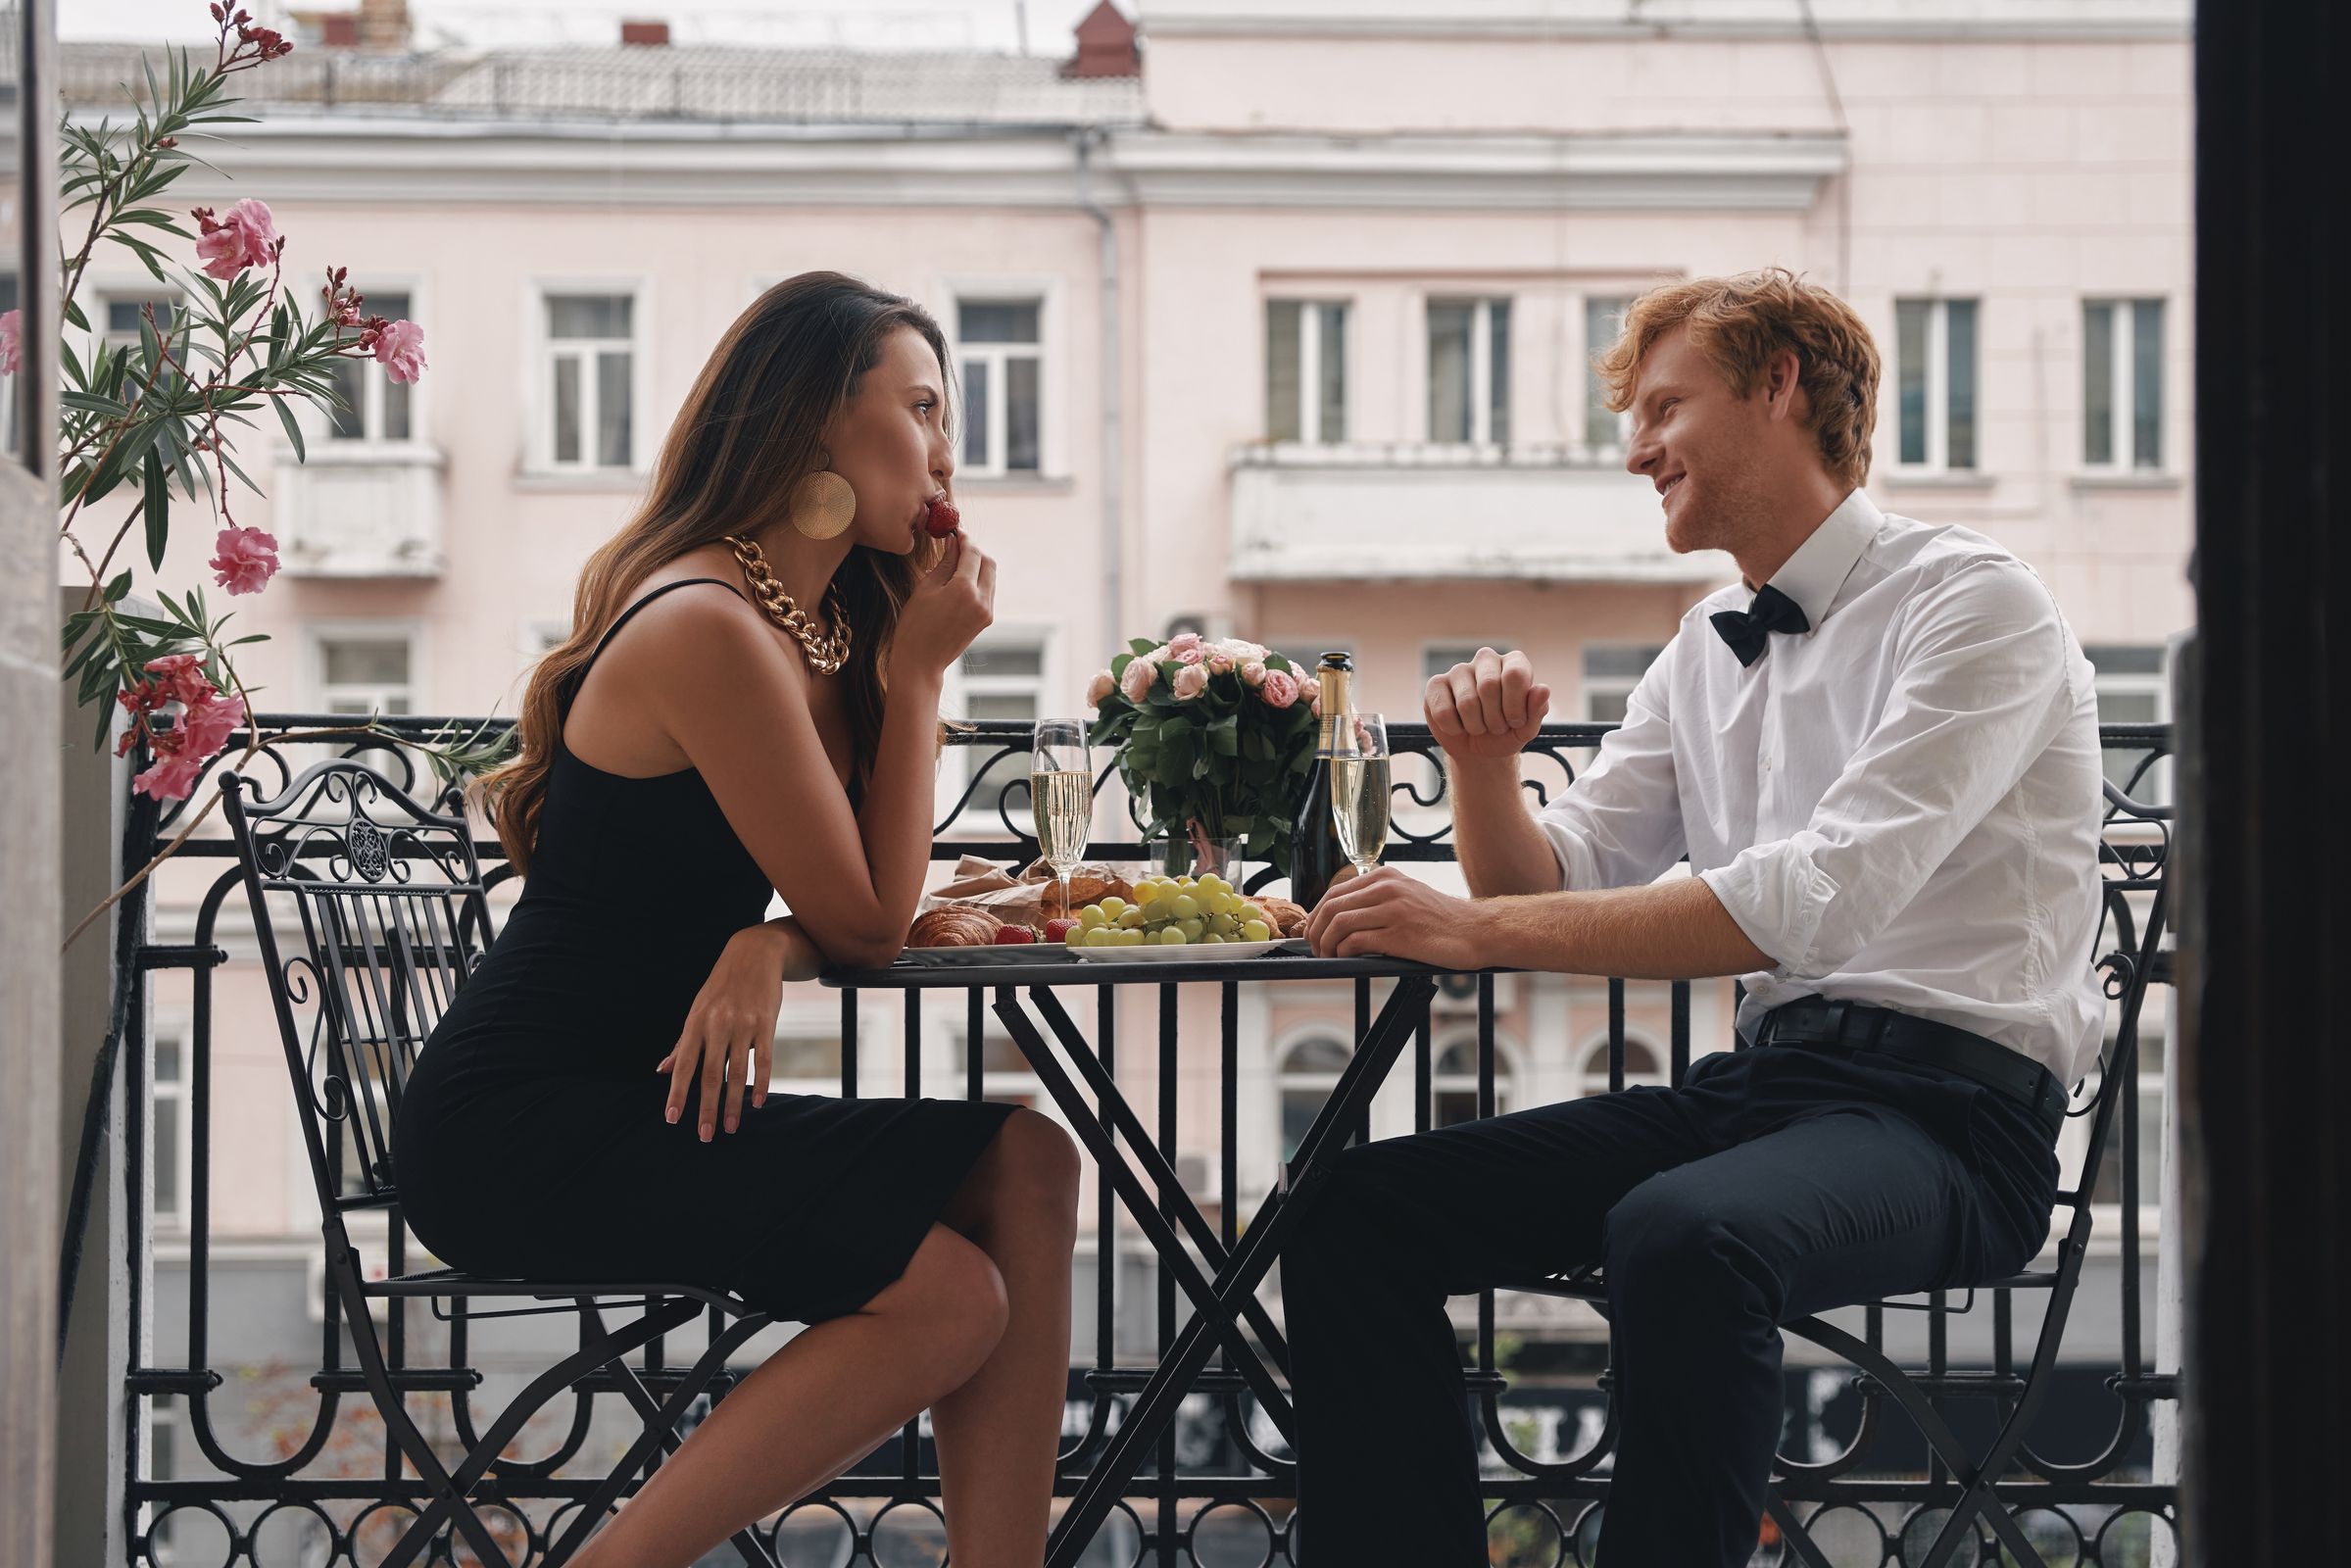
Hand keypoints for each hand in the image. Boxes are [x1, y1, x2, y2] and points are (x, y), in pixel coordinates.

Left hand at [657, 922, 791, 1138]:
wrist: (755, 953)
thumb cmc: (722, 985)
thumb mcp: (698, 1009)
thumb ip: (683, 1042)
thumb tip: (663, 1070)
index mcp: (696, 1022)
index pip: (684, 1064)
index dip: (677, 1093)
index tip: (672, 1119)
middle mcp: (717, 1025)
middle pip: (710, 1074)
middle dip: (706, 1107)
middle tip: (704, 1135)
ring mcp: (743, 1024)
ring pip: (737, 1072)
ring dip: (734, 1103)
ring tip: (731, 1127)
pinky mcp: (766, 1023)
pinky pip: (765, 1060)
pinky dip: (762, 1083)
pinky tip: (758, 1102)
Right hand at [895, 528, 995, 678]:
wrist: (921, 662)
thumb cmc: (915, 625)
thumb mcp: (926, 588)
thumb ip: (944, 562)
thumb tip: (953, 541)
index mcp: (964, 589)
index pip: (972, 553)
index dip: (964, 539)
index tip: (954, 531)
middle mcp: (981, 600)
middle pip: (989, 562)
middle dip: (975, 551)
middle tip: (956, 546)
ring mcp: (987, 611)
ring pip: (991, 577)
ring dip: (978, 566)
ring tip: (955, 564)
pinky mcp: (986, 620)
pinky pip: (988, 592)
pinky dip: (977, 582)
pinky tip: (959, 582)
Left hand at [1303, 866, 1485, 969]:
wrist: (1477, 931)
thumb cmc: (1442, 920)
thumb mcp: (1408, 894)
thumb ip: (1378, 898)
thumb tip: (1341, 917)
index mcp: (1385, 877)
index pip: (1334, 892)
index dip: (1316, 915)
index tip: (1312, 931)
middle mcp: (1387, 888)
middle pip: (1330, 907)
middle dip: (1315, 931)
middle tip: (1315, 948)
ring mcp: (1392, 910)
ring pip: (1339, 923)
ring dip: (1326, 944)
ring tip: (1328, 957)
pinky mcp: (1398, 934)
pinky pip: (1355, 941)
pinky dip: (1343, 952)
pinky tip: (1346, 959)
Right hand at [1425, 647, 1550, 760]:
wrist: (1478, 751)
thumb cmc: (1506, 733)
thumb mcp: (1526, 729)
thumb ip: (1537, 710)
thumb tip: (1542, 689)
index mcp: (1514, 663)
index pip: (1514, 674)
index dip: (1515, 706)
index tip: (1516, 722)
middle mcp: (1486, 659)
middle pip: (1489, 686)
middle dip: (1495, 719)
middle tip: (1496, 728)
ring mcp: (1459, 669)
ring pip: (1467, 702)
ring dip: (1475, 726)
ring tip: (1478, 727)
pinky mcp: (1435, 684)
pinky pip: (1444, 711)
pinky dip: (1454, 729)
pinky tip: (1458, 725)